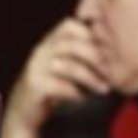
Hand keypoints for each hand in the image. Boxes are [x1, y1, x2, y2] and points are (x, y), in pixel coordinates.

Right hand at [1, 17, 108, 137]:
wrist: (24, 112)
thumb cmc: (52, 88)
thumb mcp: (67, 67)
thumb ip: (82, 56)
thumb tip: (113, 53)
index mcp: (50, 42)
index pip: (70, 25)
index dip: (92, 34)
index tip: (108, 51)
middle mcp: (41, 50)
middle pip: (74, 44)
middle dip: (97, 58)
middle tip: (110, 73)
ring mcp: (36, 66)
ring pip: (70, 65)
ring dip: (92, 78)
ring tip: (104, 88)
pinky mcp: (34, 85)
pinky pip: (62, 85)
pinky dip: (76, 92)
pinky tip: (82, 98)